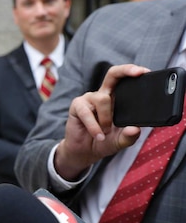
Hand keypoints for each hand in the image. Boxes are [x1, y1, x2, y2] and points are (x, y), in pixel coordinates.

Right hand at [54, 64, 146, 179]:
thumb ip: (129, 136)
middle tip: (138, 73)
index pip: (124, 81)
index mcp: (116, 99)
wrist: (84, 152)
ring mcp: (89, 99)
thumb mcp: (121, 141)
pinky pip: (87, 112)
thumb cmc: (104, 142)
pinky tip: (98, 135)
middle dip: (126, 70)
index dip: (133, 73)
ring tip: (106, 132)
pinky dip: (94, 126)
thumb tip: (135, 129)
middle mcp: (103, 95)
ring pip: (103, 99)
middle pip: (113, 74)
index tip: (146, 72)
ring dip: (106, 119)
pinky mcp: (77, 106)